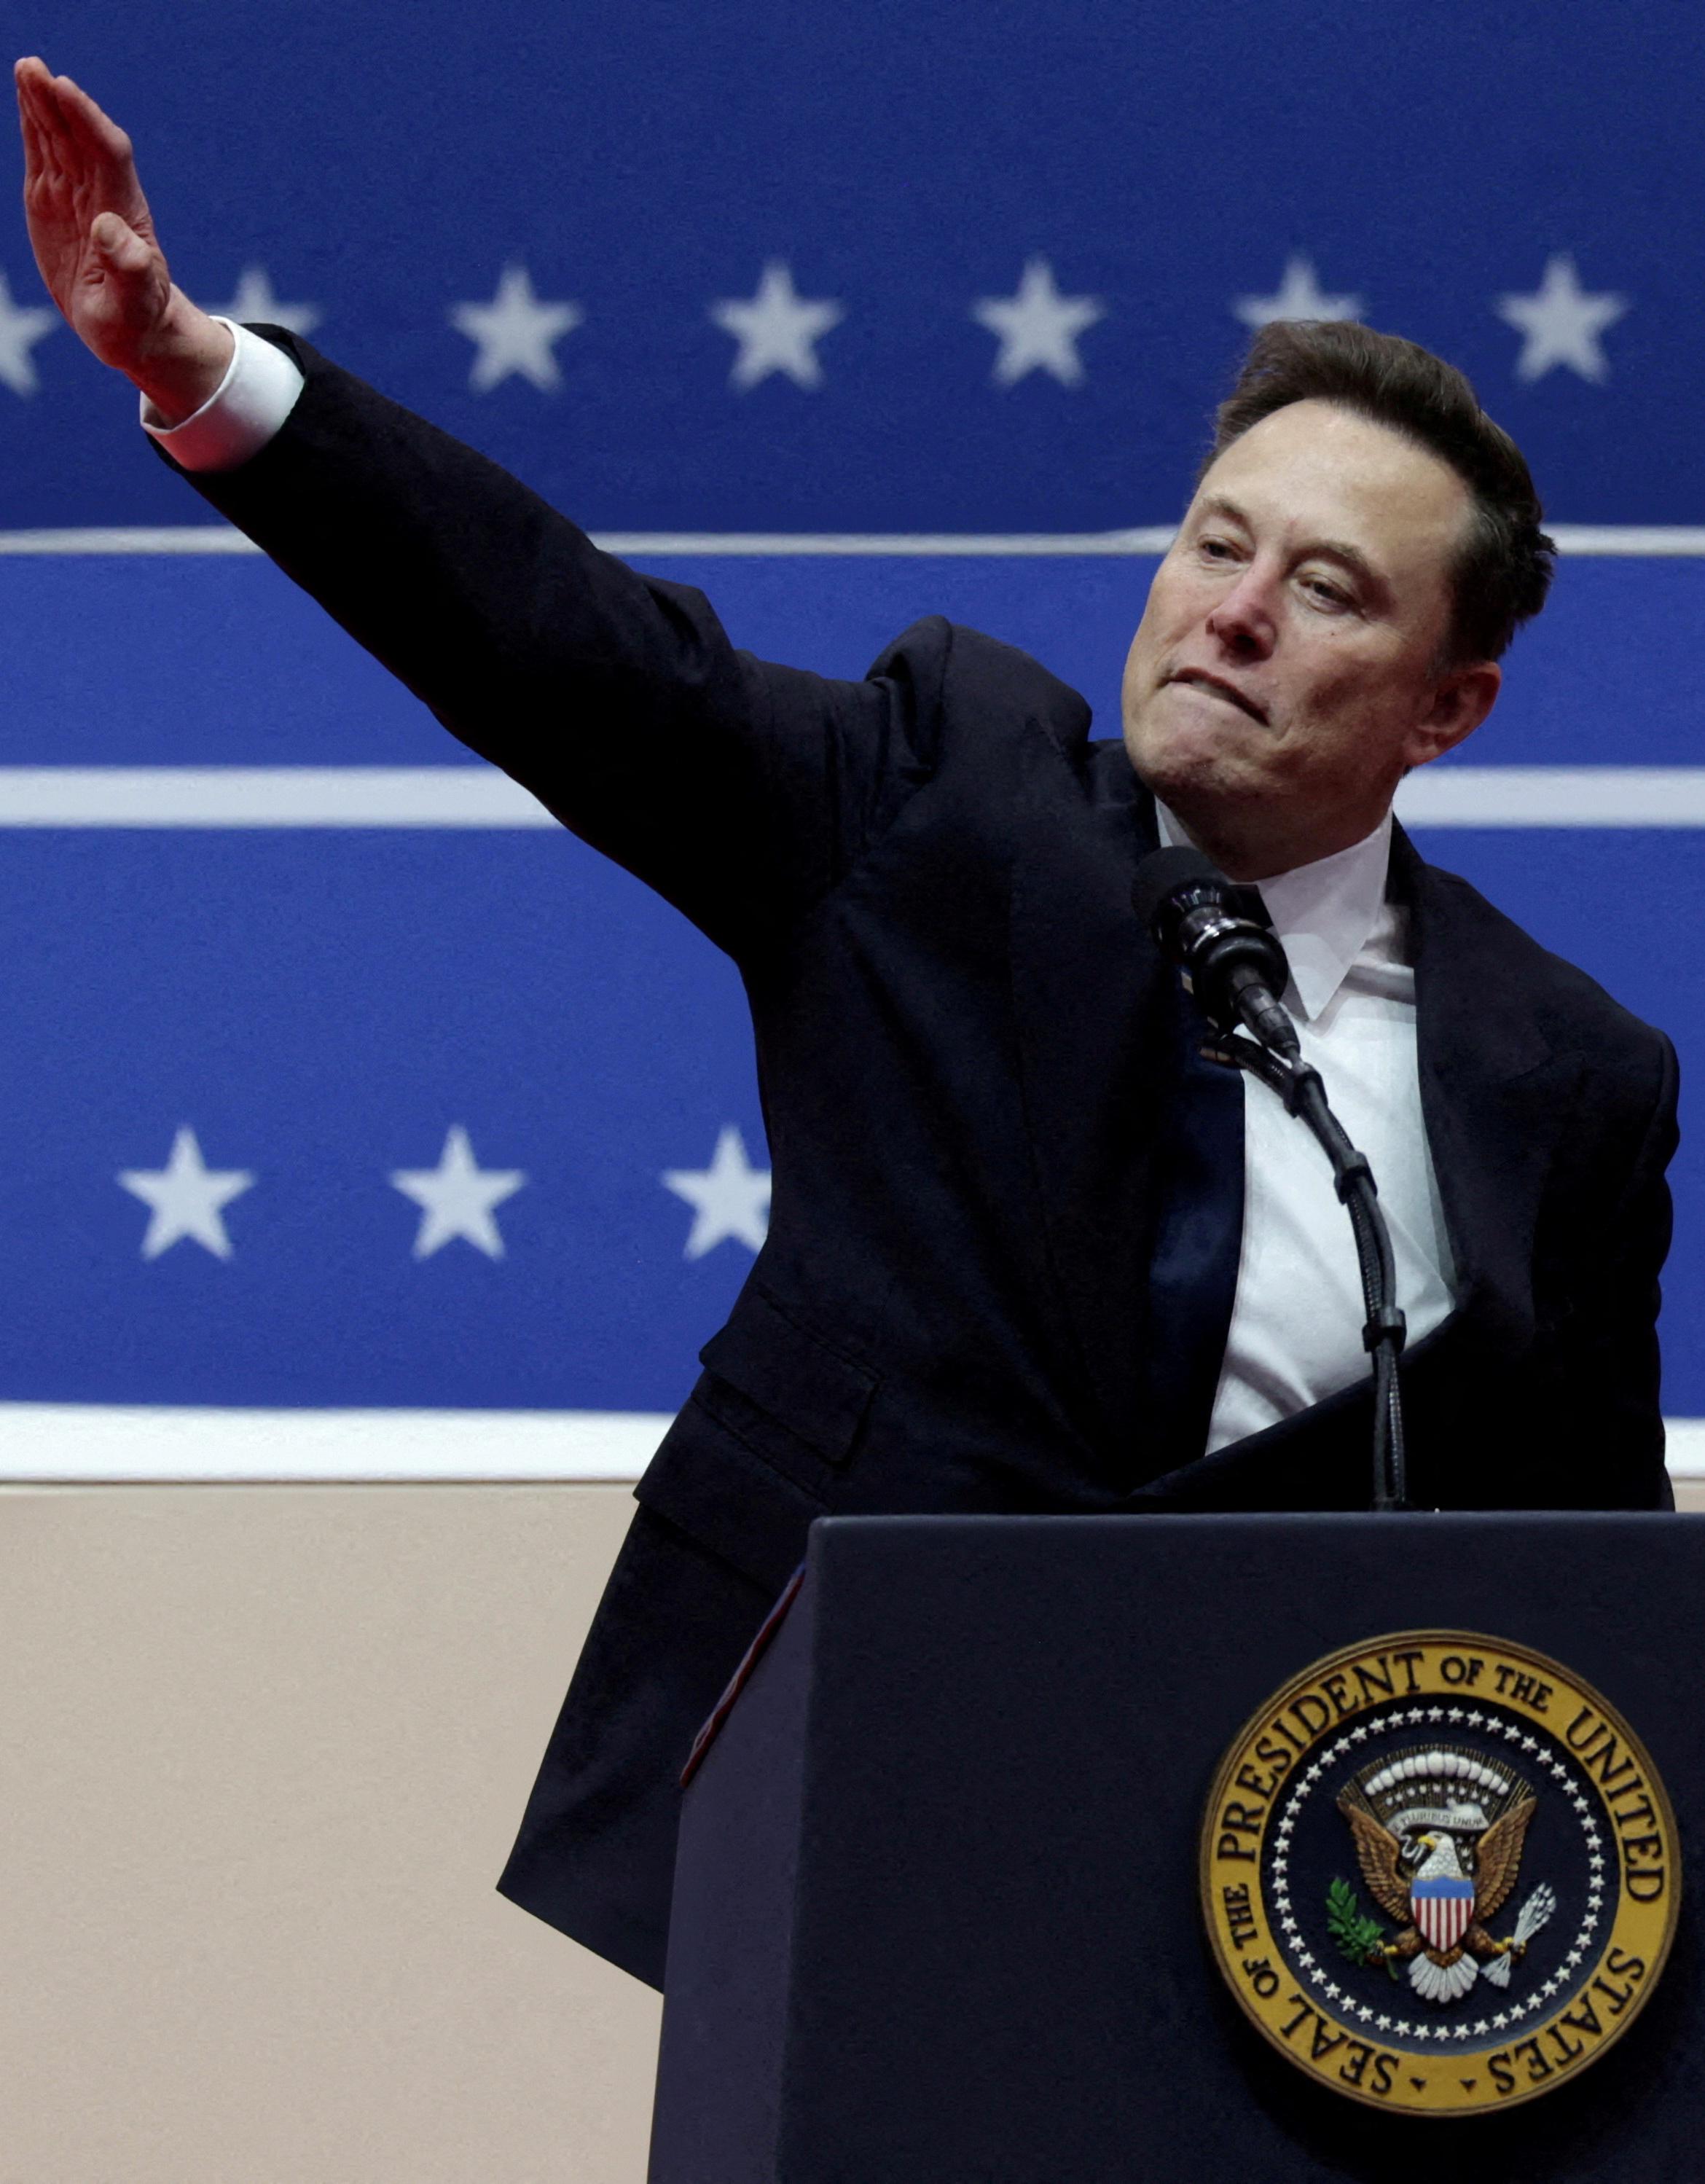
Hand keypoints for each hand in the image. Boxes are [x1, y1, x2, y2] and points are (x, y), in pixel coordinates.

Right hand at [15, 56, 231, 421]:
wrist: (131, 327)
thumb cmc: (136, 319)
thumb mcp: (133, 303)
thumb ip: (128, 268)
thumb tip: (109, 227)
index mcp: (124, 214)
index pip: (108, 155)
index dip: (88, 121)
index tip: (66, 90)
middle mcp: (101, 196)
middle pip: (80, 138)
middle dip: (60, 103)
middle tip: (35, 68)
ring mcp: (77, 195)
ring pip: (60, 140)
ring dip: (43, 105)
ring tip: (26, 68)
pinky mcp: (55, 202)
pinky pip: (44, 156)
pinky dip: (34, 126)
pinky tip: (26, 98)